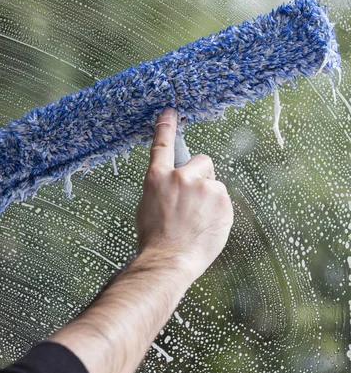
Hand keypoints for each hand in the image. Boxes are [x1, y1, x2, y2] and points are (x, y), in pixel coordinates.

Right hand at [135, 107, 233, 283]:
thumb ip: (162, 188)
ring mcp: (205, 188)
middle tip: (194, 199)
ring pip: (214, 184)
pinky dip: (218, 210)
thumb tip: (175, 185)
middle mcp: (182, 177)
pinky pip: (224, 200)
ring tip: (197, 220)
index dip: (166, 126)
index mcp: (158, 177)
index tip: (170, 112)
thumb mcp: (148, 206)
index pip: (163, 145)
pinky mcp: (223, 201)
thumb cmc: (155, 239)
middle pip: (202, 161)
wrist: (170, 260)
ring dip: (209, 197)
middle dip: (201, 175)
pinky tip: (206, 226)